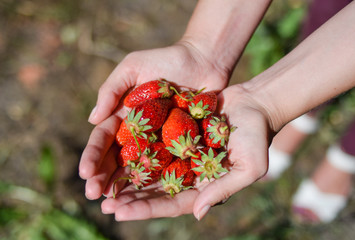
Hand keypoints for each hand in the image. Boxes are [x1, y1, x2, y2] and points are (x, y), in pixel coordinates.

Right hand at [79, 42, 231, 200]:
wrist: (203, 60)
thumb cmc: (166, 60)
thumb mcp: (133, 66)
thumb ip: (111, 89)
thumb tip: (92, 120)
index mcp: (124, 115)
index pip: (103, 139)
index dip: (93, 156)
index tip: (85, 173)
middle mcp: (139, 132)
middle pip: (118, 159)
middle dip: (104, 177)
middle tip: (94, 195)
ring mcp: (160, 140)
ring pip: (140, 167)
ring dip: (126, 186)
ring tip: (115, 203)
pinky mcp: (182, 144)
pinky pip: (169, 164)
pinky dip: (158, 180)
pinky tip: (149, 195)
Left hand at [93, 84, 273, 220]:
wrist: (255, 104)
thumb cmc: (258, 138)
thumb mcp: (249, 167)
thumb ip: (224, 189)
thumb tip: (199, 213)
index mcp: (204, 187)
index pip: (172, 204)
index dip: (146, 209)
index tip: (119, 212)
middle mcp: (189, 174)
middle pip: (155, 191)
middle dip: (130, 198)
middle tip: (103, 203)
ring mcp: (182, 155)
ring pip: (150, 170)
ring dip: (128, 178)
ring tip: (102, 184)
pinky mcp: (177, 135)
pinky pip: (153, 144)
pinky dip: (136, 150)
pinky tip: (116, 153)